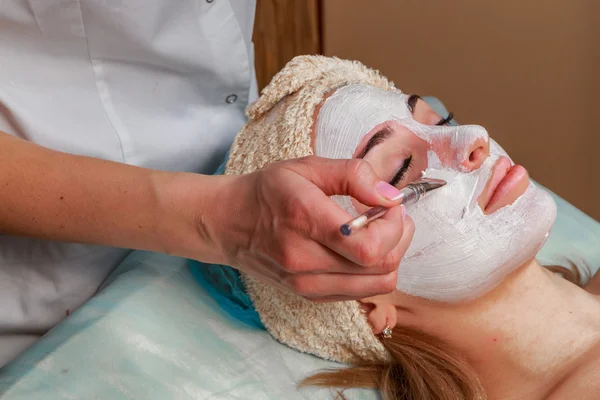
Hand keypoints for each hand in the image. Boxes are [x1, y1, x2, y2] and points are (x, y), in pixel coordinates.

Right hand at [212, 156, 414, 300]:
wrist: (227, 223)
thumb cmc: (266, 191)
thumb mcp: (307, 168)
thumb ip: (353, 176)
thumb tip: (391, 196)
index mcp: (305, 220)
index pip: (369, 247)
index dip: (394, 227)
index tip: (390, 205)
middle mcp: (304, 260)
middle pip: (380, 268)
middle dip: (399, 239)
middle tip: (391, 215)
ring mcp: (305, 284)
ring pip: (376, 285)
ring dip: (390, 257)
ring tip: (379, 231)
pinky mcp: (308, 295)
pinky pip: (360, 292)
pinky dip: (371, 271)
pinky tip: (360, 248)